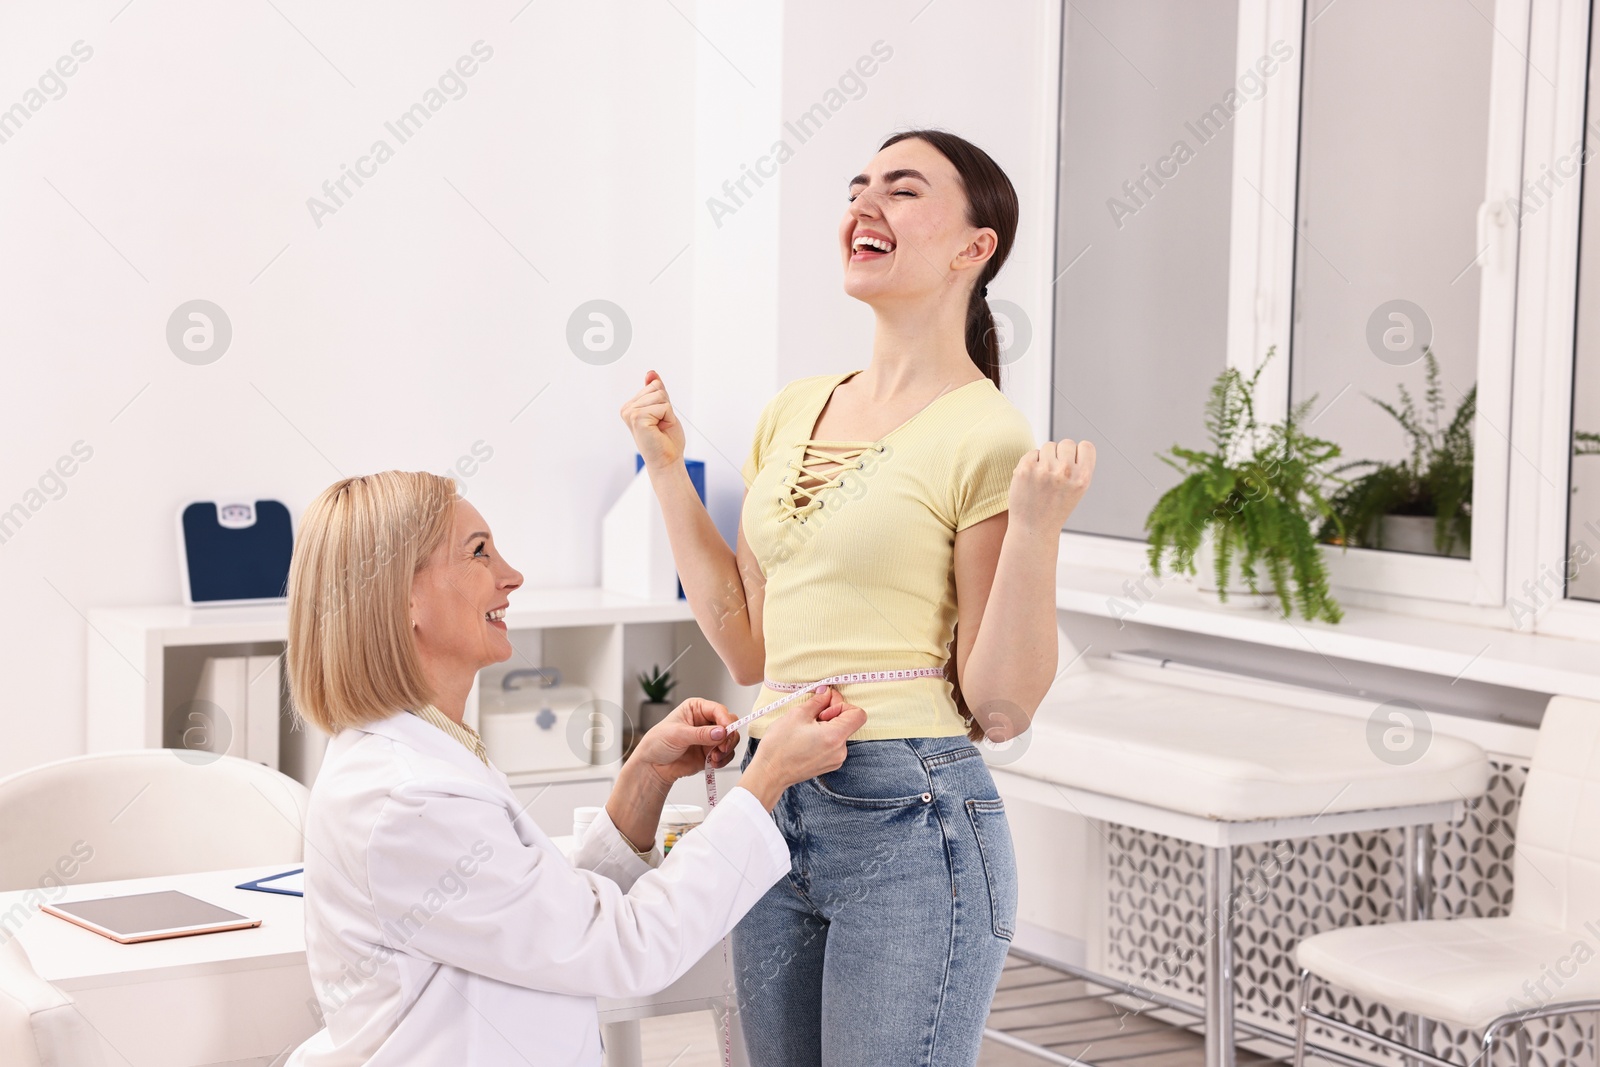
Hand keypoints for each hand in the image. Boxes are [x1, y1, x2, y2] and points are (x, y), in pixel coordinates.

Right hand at [619, 370, 686, 471]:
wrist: (667, 461)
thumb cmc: (666, 440)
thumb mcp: (663, 409)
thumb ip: (656, 390)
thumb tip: (651, 373)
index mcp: (631, 406)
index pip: (654, 386)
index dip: (664, 402)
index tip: (660, 419)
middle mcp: (627, 409)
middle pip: (656, 388)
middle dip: (666, 406)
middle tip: (661, 425)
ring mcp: (630, 412)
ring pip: (660, 396)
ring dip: (667, 413)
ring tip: (660, 428)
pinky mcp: (637, 417)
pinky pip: (663, 406)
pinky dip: (667, 417)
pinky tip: (659, 430)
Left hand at [628, 697, 739, 787]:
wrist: (653, 766)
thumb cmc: (658, 743)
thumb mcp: (677, 735)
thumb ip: (701, 734)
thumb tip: (721, 732)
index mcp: (697, 709)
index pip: (719, 710)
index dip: (725, 720)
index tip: (725, 732)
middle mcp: (706, 721)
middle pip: (730, 724)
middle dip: (729, 737)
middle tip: (721, 748)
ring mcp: (710, 738)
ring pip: (731, 740)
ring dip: (726, 750)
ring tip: (714, 757)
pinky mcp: (711, 752)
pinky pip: (726, 754)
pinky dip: (724, 760)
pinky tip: (713, 763)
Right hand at [740, 687, 866, 807]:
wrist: (770, 772)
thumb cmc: (779, 746)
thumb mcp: (797, 714)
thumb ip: (818, 701)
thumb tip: (827, 692)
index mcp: (835, 737)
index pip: (858, 714)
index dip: (842, 705)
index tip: (824, 707)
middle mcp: (840, 750)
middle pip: (848, 723)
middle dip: (832, 713)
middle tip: (811, 714)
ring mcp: (836, 759)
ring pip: (840, 732)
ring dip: (826, 725)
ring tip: (805, 729)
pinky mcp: (830, 764)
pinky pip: (834, 744)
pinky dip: (824, 736)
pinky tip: (806, 739)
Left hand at [1008, 439, 1095, 532]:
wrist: (1033, 528)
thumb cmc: (1056, 508)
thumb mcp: (1077, 490)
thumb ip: (1077, 467)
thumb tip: (1067, 444)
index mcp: (1083, 478)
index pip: (1087, 446)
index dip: (1078, 453)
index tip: (1072, 464)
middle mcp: (1066, 472)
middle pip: (1067, 443)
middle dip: (1061, 454)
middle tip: (1055, 474)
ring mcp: (1044, 470)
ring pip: (1048, 446)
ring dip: (1045, 458)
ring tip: (1043, 478)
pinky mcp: (1025, 469)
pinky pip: (1032, 452)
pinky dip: (1031, 463)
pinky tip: (1032, 479)